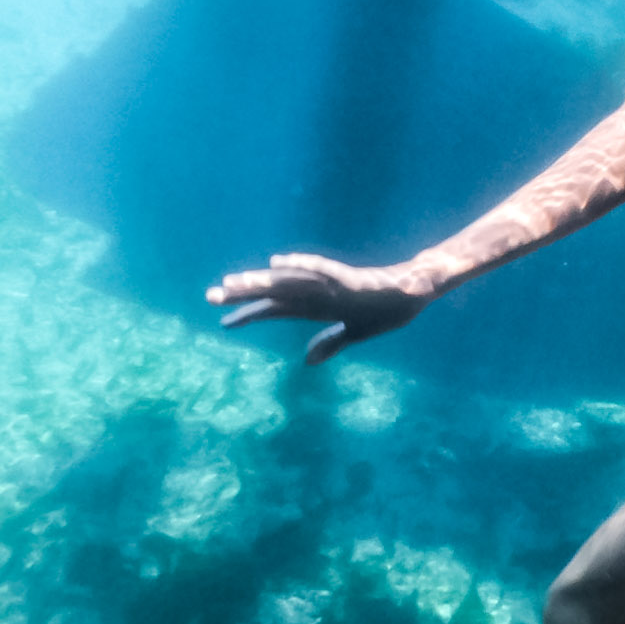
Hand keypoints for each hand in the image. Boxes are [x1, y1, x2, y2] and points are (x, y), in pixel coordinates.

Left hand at [206, 251, 432, 364]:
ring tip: (233, 283)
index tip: (222, 323)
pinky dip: (300, 266)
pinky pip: (321, 270)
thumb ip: (330, 343)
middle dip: (242, 295)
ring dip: (261, 281)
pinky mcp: (350, 280)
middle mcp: (317, 293)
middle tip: (209, 297)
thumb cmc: (385, 310)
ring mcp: (331, 285)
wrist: (414, 294)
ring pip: (289, 282)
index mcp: (316, 306)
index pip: (274, 310)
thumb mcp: (354, 333)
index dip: (249, 315)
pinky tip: (278, 262)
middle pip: (273, 294)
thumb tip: (307, 361)